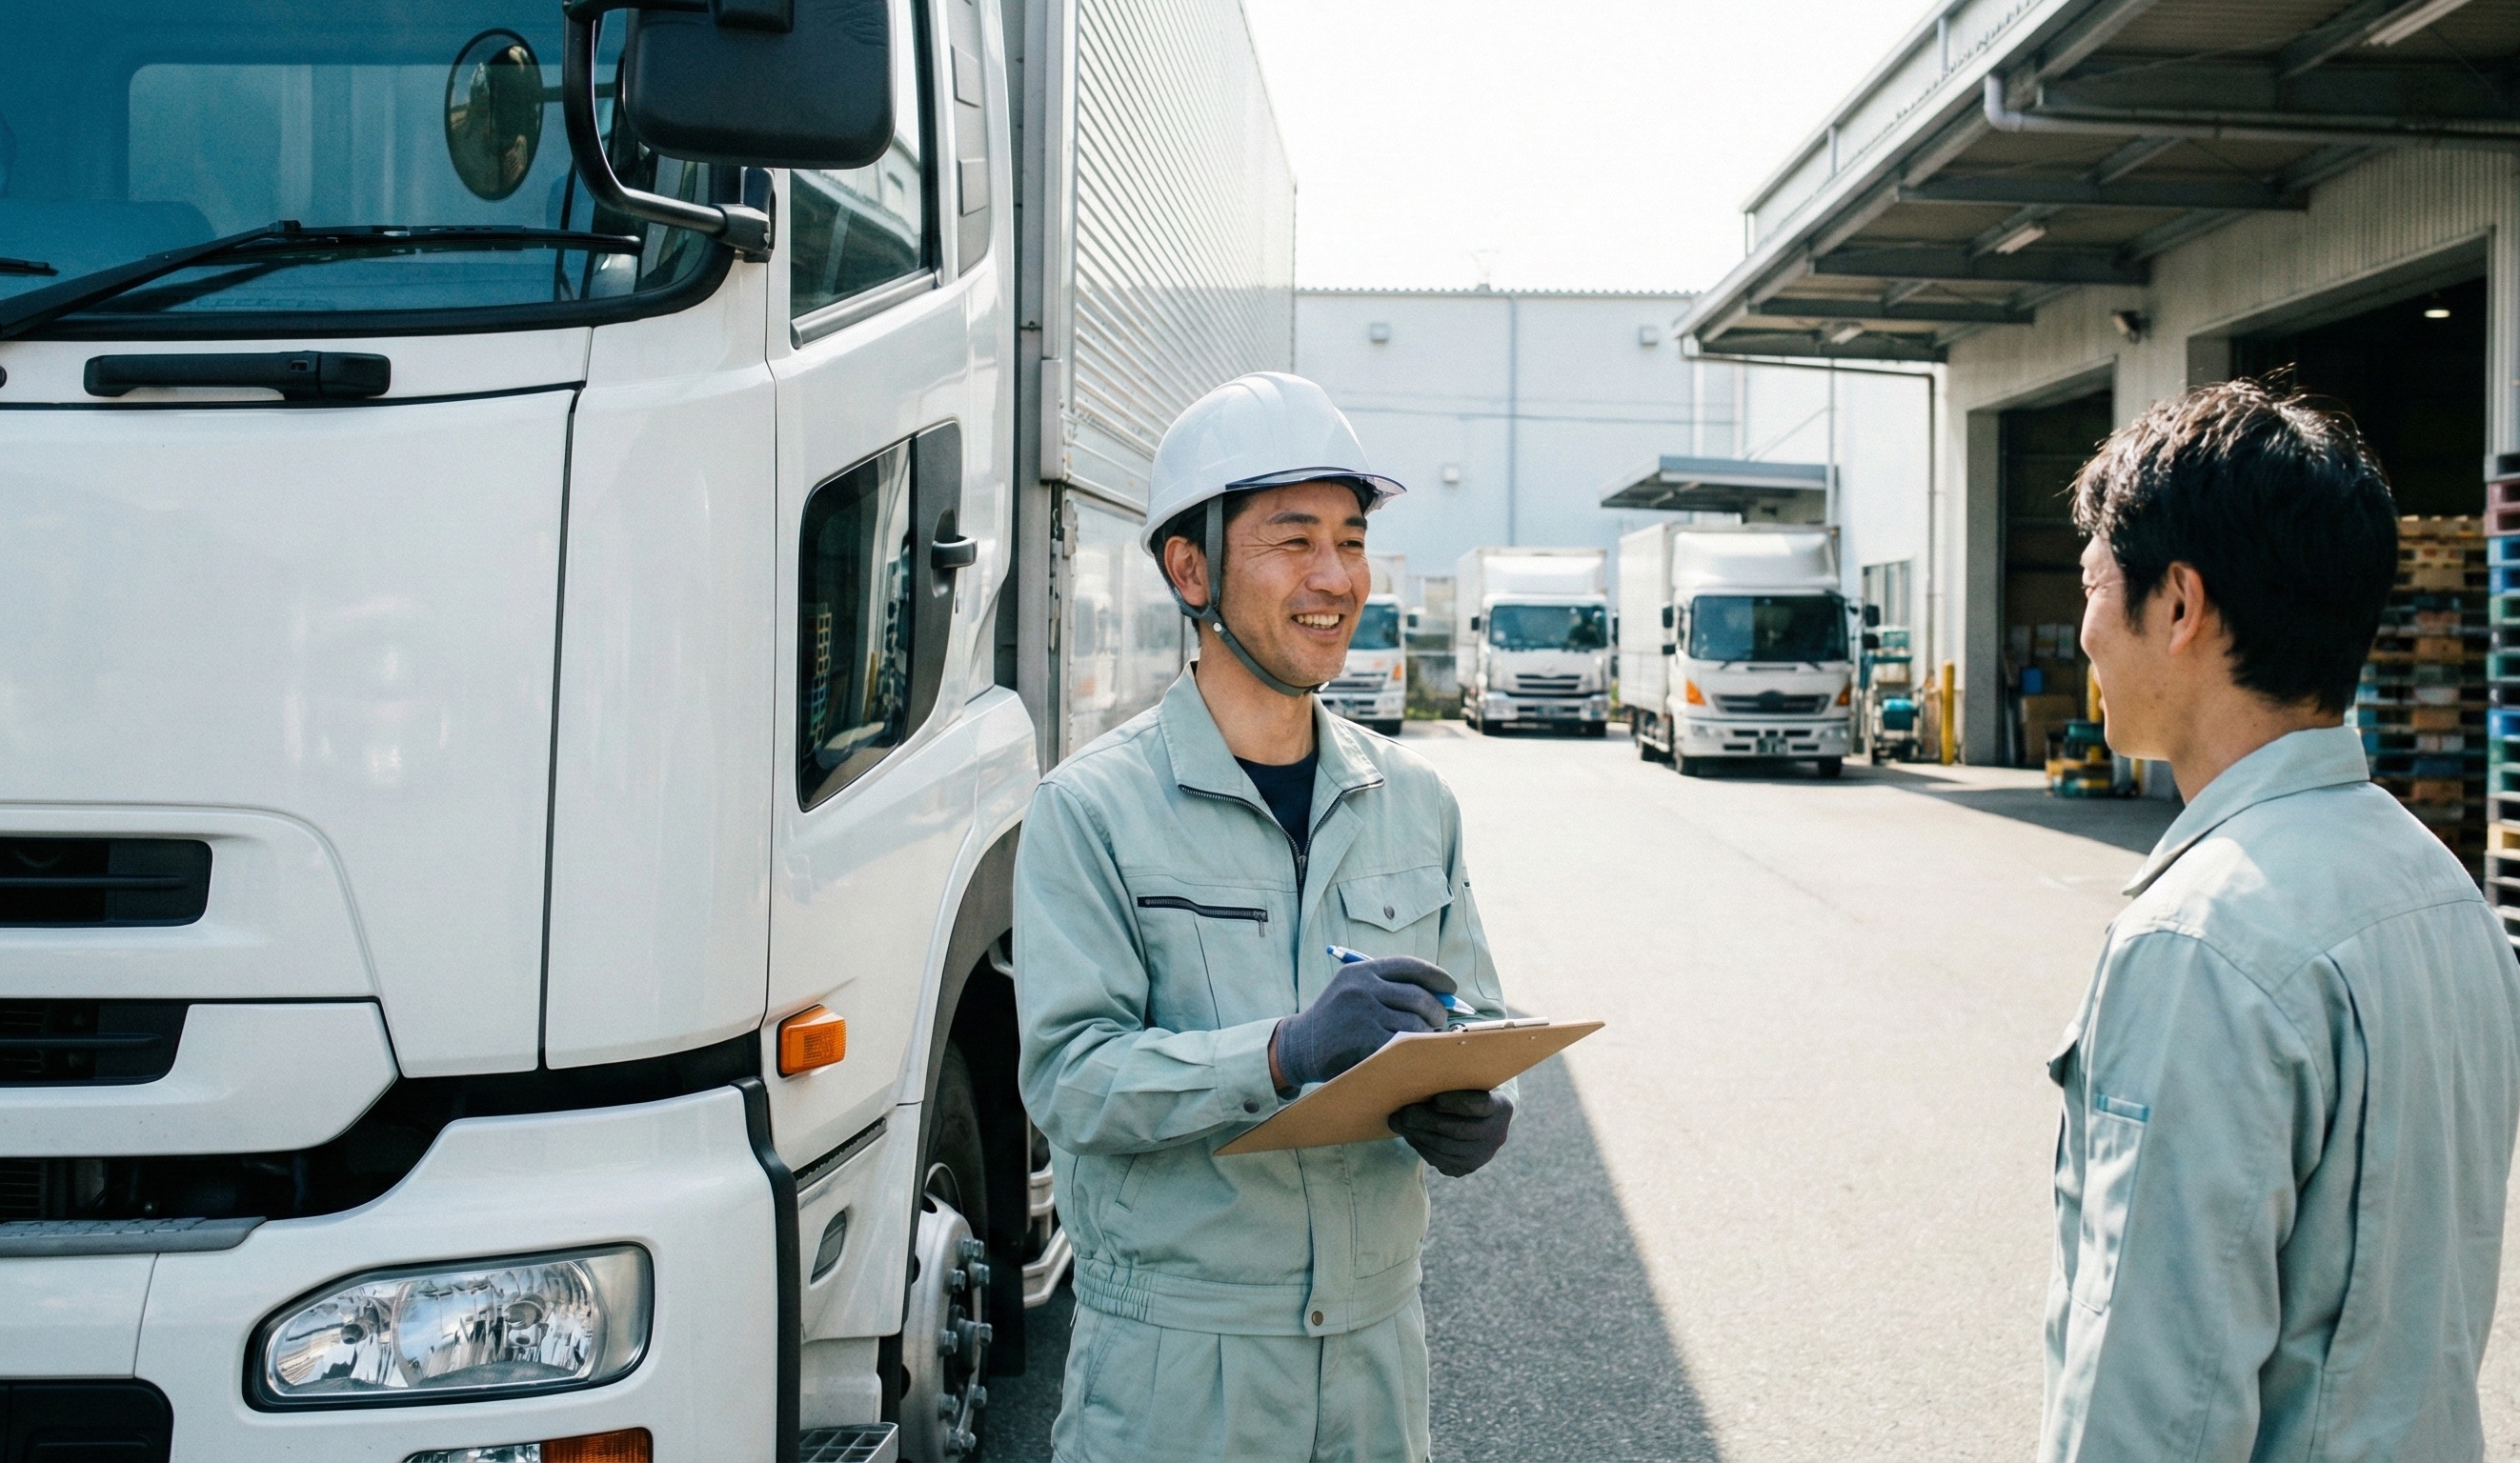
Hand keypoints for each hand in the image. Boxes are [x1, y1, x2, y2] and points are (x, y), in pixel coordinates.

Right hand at [1270, 956, 1454, 1088]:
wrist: (1299, 1045)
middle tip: (1440, 1020)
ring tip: (1426, 1036)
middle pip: (1419, 995)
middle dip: (1438, 1009)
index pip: (1410, 966)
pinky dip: (1413, 1047)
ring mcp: (1362, 1015)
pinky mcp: (1363, 1041)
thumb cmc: (1336, 1018)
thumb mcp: (1354, 989)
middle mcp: (1362, 988)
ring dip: (1427, 1032)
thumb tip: (1441, 994)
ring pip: (1416, 1022)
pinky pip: (1403, 1042)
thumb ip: (1389, 987)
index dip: (1437, 976)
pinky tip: (1413, 1049)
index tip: (1451, 987)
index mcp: (1362, 971)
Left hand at [1389, 1088, 1513, 1176]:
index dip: (1457, 1103)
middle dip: (1425, 1121)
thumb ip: (1452, 1082)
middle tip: (1402, 1113)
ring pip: (1446, 1148)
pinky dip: (1422, 1148)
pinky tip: (1410, 1136)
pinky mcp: (1468, 1167)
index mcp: (1501, 1107)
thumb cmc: (1470, 1090)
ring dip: (1418, 1136)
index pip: (1480, 1105)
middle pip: (1457, 1130)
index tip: (1435, 1099)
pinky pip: (1441, 1161)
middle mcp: (1497, 1134)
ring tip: (1400, 1124)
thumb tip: (1414, 1081)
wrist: (1485, 1117)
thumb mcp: (1469, 1081)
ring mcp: (1484, 1155)